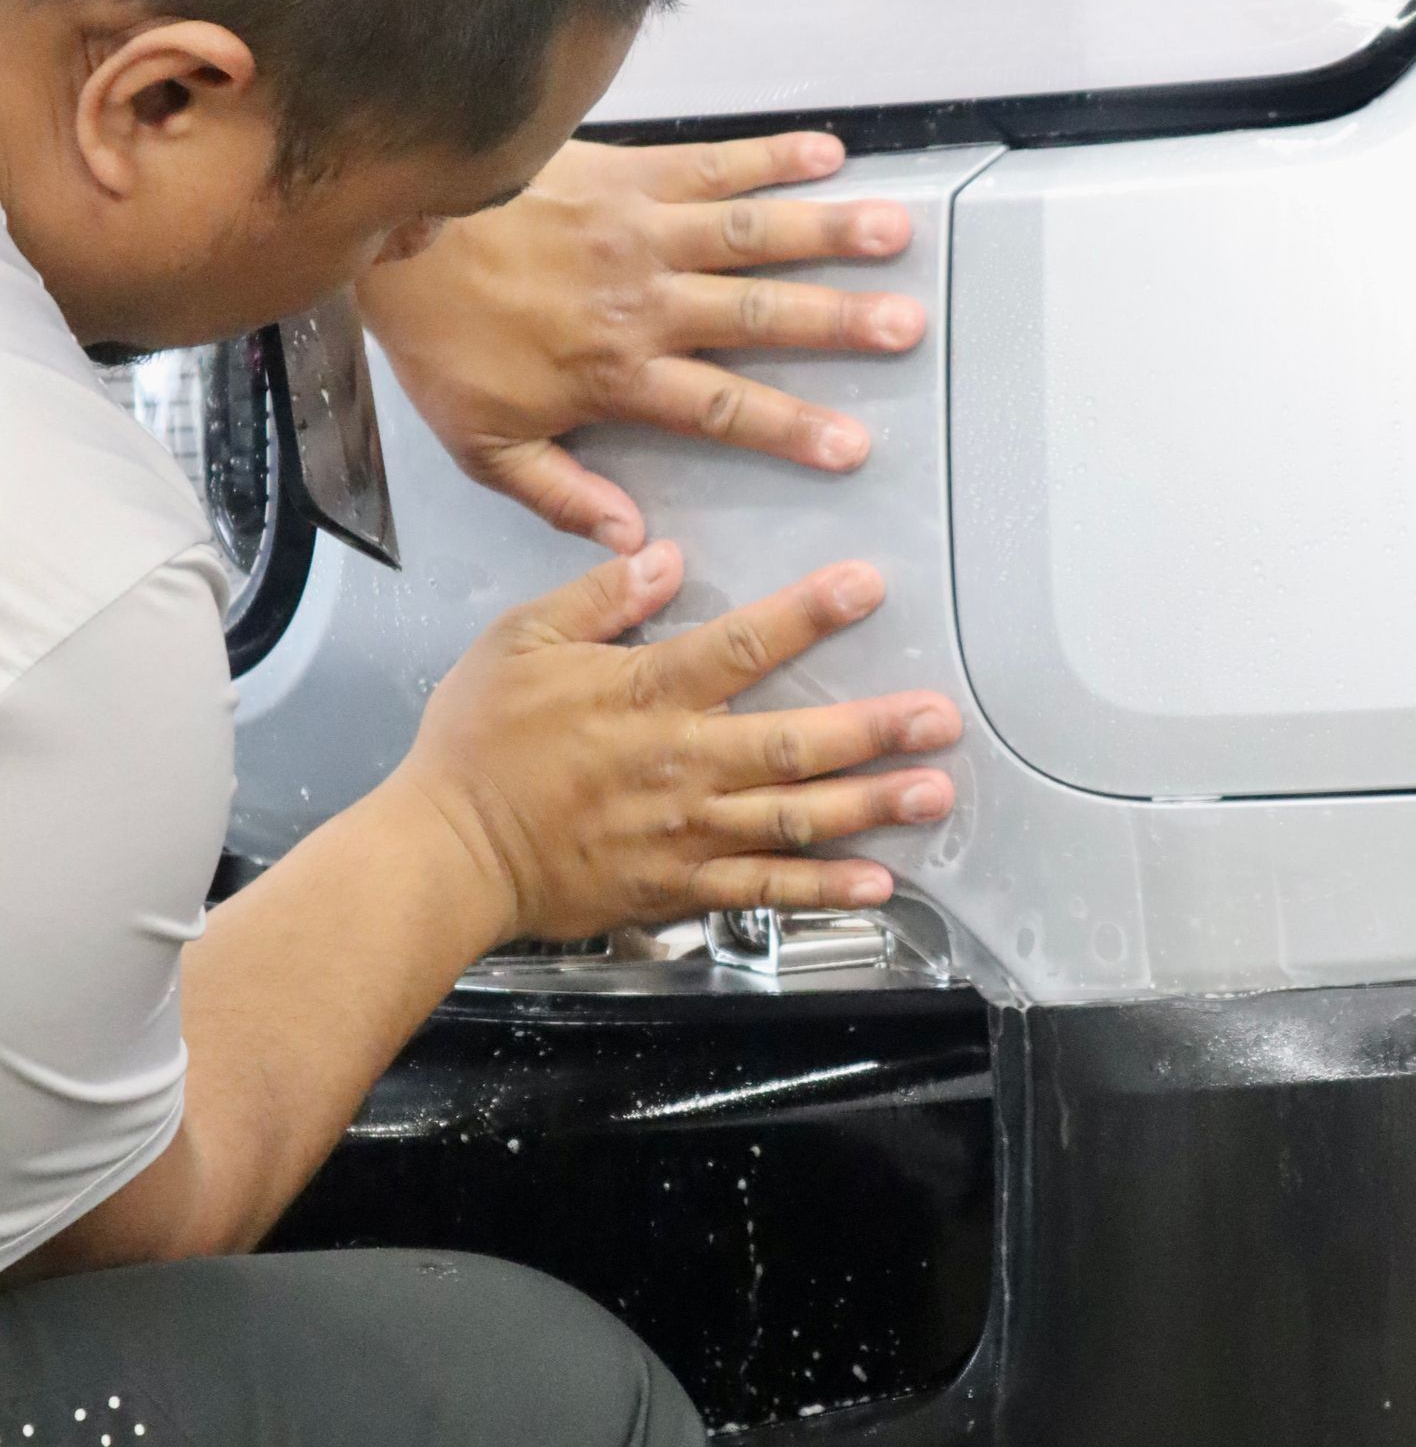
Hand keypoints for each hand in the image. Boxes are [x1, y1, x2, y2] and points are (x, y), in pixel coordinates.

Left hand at [356, 133, 923, 550]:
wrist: (388, 233)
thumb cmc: (439, 342)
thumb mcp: (485, 447)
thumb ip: (564, 496)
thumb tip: (636, 542)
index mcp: (618, 372)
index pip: (720, 407)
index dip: (789, 428)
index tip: (851, 447)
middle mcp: (645, 300)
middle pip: (757, 315)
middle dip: (839, 323)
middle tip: (907, 326)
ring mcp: (641, 229)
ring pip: (750, 233)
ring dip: (827, 232)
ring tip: (896, 231)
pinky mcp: (627, 172)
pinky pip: (712, 163)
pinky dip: (772, 155)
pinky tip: (830, 153)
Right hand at [395, 546, 960, 941]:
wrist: (445, 853)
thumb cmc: (478, 745)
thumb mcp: (521, 642)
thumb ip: (598, 597)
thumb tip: (664, 555)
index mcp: (644, 695)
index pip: (740, 646)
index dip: (808, 614)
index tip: (865, 587)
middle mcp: (681, 764)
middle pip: (795, 743)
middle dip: (876, 729)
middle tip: (940, 716)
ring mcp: (687, 833)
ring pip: (797, 818)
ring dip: (872, 805)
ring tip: (934, 790)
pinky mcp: (681, 888)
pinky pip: (766, 891)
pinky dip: (825, 887)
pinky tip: (880, 879)